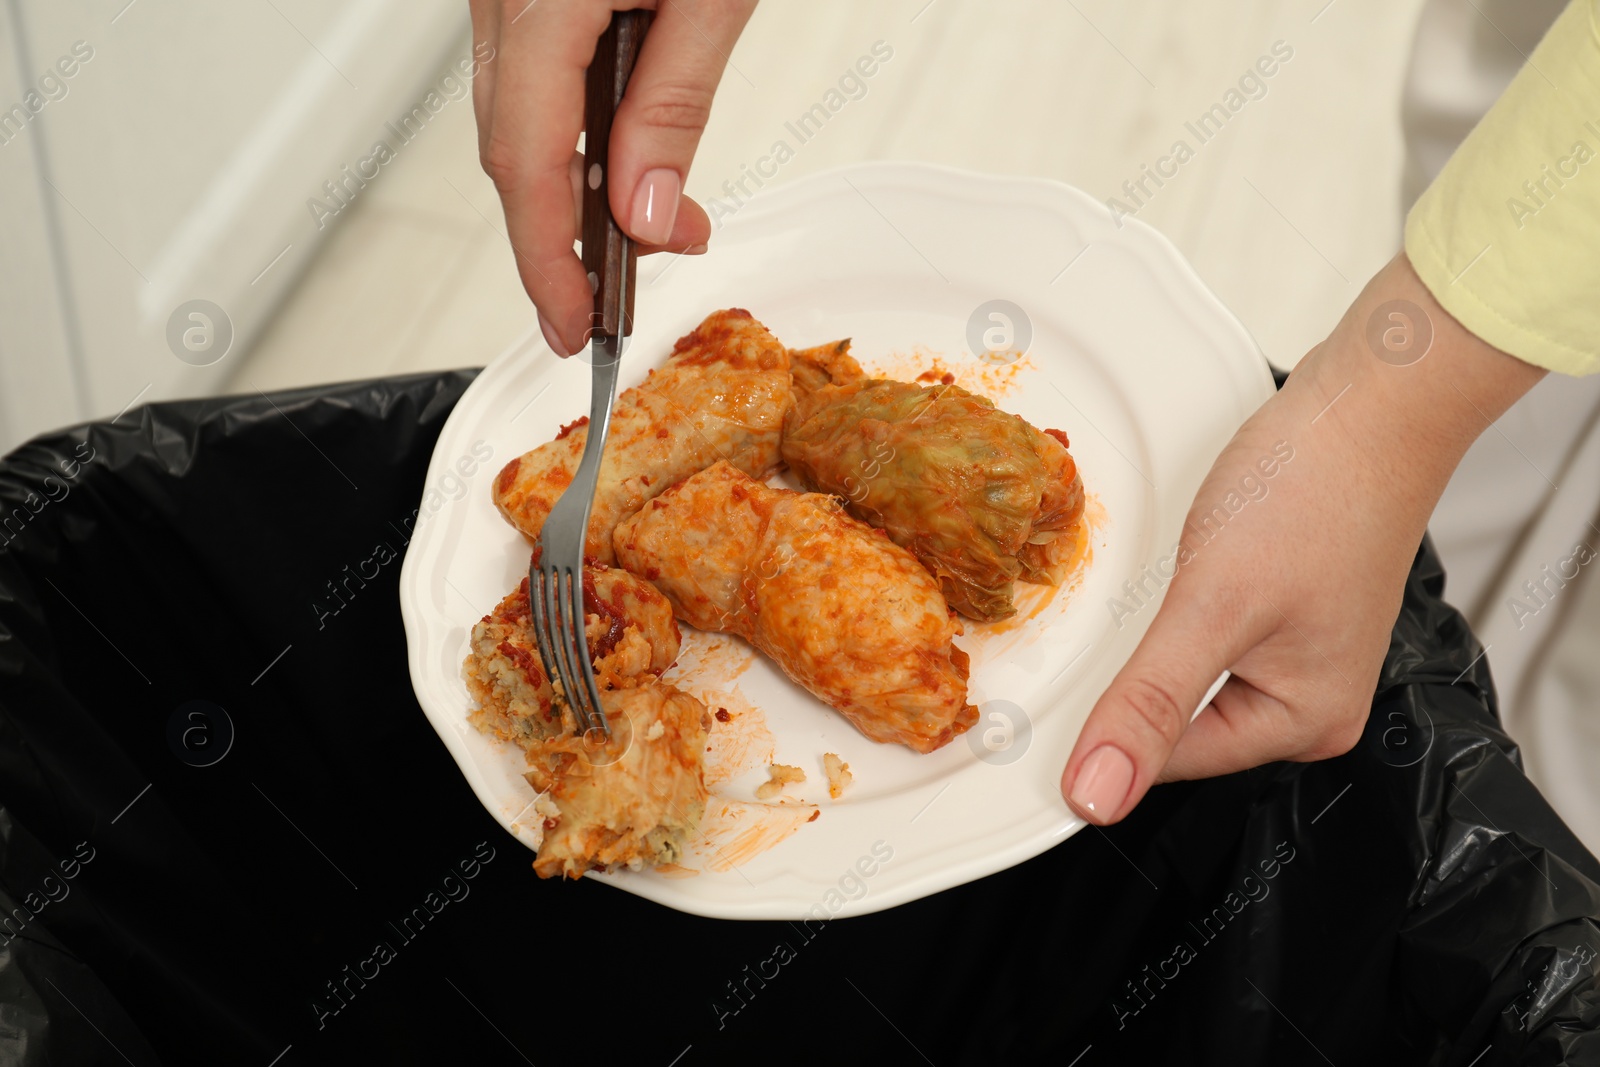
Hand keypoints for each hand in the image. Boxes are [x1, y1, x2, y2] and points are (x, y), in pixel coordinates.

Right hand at [468, 0, 757, 354]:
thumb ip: (673, 100)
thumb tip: (644, 208)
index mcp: (538, 1)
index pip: (527, 162)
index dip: (548, 261)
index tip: (574, 324)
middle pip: (512, 149)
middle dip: (571, 237)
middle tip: (624, 291)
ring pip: (517, 116)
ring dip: (579, 183)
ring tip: (658, 218)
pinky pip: (529, 77)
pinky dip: (573, 128)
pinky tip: (626, 149)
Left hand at [1060, 253, 1545, 823]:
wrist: (1365, 403)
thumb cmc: (1313, 493)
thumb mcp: (1211, 609)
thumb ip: (1149, 706)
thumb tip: (1099, 796)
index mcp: (1304, 724)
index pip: (1169, 760)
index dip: (1109, 724)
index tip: (1059, 695)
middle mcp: (1309, 701)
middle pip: (1178, 722)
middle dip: (1136, 675)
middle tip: (1118, 616)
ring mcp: (1298, 653)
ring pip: (1187, 674)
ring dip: (1153, 640)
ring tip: (1156, 586)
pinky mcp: (1282, 609)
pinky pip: (1205, 635)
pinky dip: (1177, 610)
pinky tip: (1177, 572)